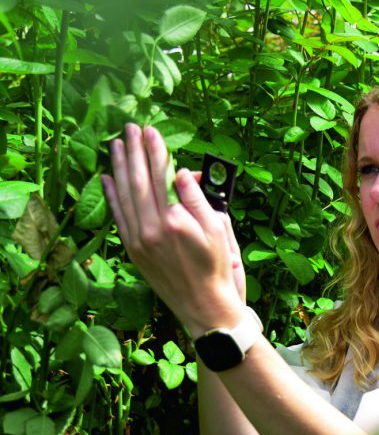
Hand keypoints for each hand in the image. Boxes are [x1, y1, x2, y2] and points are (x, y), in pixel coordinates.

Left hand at [101, 123, 243, 336]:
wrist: (204, 306)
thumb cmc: (217, 267)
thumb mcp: (217, 230)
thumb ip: (197, 199)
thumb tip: (182, 172)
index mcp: (175, 220)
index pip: (161, 176)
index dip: (155, 151)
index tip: (151, 131)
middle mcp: (152, 229)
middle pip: (138, 181)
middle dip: (134, 152)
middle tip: (130, 128)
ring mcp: (139, 240)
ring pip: (124, 196)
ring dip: (118, 168)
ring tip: (116, 146)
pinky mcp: (133, 251)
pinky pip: (118, 217)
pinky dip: (111, 197)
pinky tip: (106, 179)